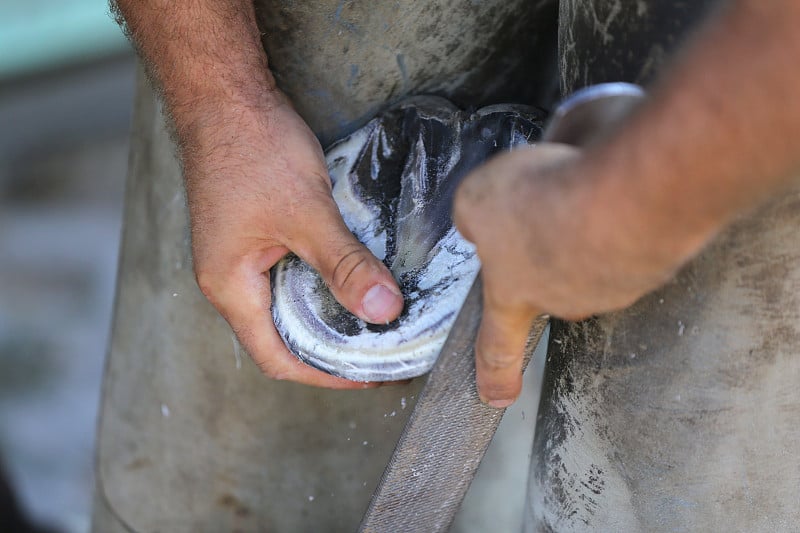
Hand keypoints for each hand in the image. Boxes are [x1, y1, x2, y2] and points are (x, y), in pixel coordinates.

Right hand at [184, 94, 403, 387]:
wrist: (226, 97)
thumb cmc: (253, 150)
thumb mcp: (306, 213)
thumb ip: (344, 265)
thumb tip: (384, 311)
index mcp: (231, 287)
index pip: (278, 358)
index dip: (325, 374)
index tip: (371, 374)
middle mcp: (231, 281)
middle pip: (283, 338)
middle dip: (333, 351)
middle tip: (383, 351)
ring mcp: (241, 258)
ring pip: (289, 307)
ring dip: (330, 318)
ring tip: (376, 322)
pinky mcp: (256, 236)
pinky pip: (291, 277)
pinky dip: (324, 287)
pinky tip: (355, 281)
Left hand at [453, 143, 686, 405]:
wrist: (622, 195)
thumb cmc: (544, 205)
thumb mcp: (476, 202)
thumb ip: (472, 220)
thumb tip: (479, 224)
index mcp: (514, 296)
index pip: (496, 346)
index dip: (495, 373)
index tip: (497, 397)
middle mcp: (565, 300)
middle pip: (550, 287)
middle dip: (547, 252)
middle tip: (544, 213)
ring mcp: (612, 286)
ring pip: (589, 258)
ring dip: (582, 228)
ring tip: (576, 190)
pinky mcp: (650, 262)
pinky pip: (623, 237)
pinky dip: (615, 217)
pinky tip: (611, 191)